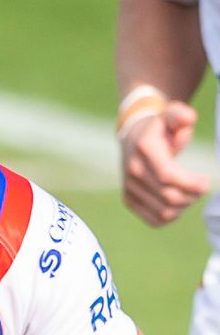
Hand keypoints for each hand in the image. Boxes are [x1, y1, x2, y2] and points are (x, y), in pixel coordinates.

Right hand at [120, 101, 210, 225]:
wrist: (132, 137)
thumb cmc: (160, 129)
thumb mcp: (171, 116)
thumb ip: (180, 115)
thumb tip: (186, 118)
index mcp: (144, 149)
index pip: (168, 176)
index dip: (192, 184)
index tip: (206, 181)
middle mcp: (132, 169)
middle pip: (169, 197)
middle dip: (192, 195)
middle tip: (200, 186)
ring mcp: (128, 186)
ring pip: (164, 211)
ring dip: (184, 206)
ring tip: (188, 194)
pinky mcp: (128, 199)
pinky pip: (154, 220)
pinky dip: (171, 216)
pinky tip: (176, 203)